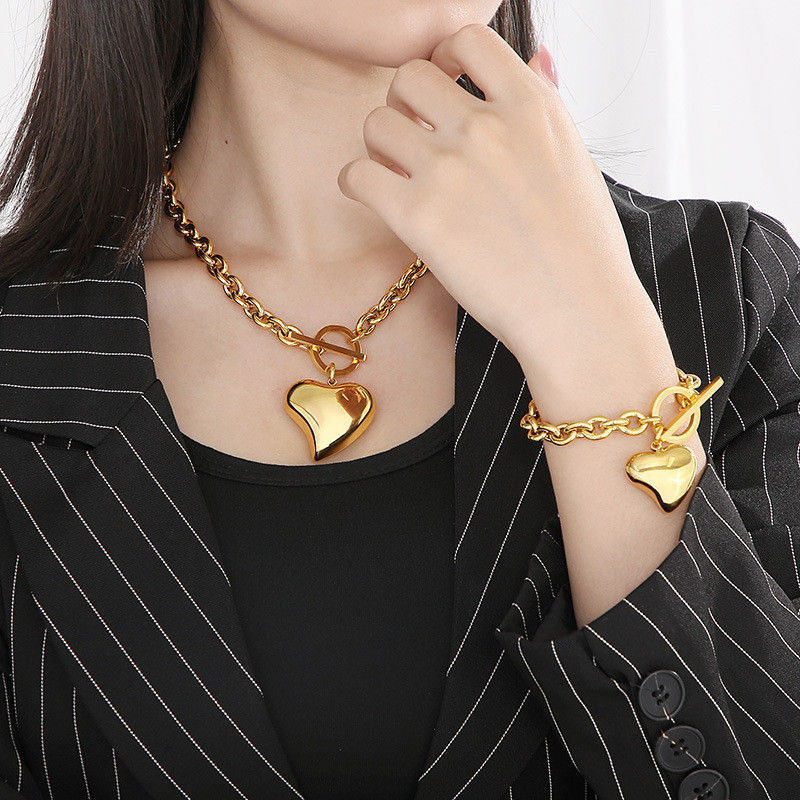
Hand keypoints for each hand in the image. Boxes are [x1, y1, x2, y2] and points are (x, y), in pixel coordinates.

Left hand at [337, 23, 645, 369]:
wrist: (577, 310)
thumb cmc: (582, 246)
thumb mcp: (575, 158)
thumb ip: (546, 102)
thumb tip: (537, 55)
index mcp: (530, 106)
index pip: (465, 39)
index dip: (444, 58)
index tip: (444, 88)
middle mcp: (486, 127)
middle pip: (408, 77)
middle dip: (404, 104)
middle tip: (413, 136)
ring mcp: (449, 169)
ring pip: (376, 123)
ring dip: (379, 146)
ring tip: (397, 175)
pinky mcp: (418, 216)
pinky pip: (355, 175)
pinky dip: (356, 184)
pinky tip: (377, 200)